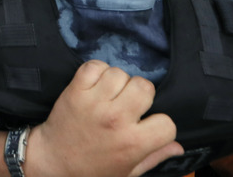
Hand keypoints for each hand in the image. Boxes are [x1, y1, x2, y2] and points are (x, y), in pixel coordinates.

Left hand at [27, 60, 182, 176]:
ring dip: (117, 82)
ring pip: (120, 73)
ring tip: (109, 96)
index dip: (159, 124)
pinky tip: (95, 85)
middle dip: (140, 95)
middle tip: (128, 105)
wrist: (53, 161)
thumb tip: (178, 146)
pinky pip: (94, 66)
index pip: (167, 122)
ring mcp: (94, 103)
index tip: (148, 126)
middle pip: (144, 87)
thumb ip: (154, 156)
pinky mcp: (75, 91)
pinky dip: (97, 70)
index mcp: (133, 143)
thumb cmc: (91, 169)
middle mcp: (115, 119)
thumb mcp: (127, 170)